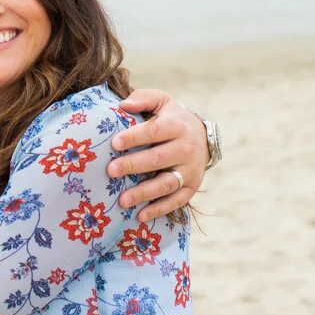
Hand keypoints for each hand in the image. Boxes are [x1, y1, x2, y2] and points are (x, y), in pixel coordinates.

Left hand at [109, 89, 208, 221]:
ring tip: (122, 200)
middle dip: (133, 165)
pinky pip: (176, 201)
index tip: (114, 143)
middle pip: (158, 159)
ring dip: (144, 193)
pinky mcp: (191, 187)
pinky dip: (159, 209)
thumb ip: (144, 98)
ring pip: (166, 184)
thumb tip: (123, 105)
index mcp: (176, 126)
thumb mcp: (162, 101)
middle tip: (110, 170)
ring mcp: (190, 170)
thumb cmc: (172, 118)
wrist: (203, 136)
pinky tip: (140, 216)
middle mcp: (186, 149)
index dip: (134, 137)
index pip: (154, 131)